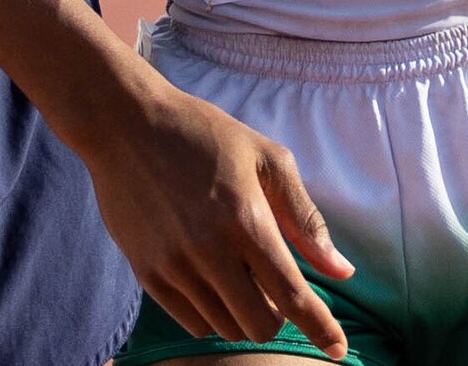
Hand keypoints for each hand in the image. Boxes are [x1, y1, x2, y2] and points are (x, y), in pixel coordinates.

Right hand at [79, 81, 355, 357]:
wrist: (126, 124)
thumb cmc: (205, 134)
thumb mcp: (267, 159)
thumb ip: (305, 220)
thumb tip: (342, 271)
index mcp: (246, 220)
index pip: (292, 296)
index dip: (321, 329)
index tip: (338, 348)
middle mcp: (209, 251)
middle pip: (260, 325)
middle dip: (278, 316)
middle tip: (275, 286)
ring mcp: (173, 266)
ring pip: (225, 328)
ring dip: (243, 313)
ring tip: (239, 272)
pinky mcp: (147, 274)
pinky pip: (191, 322)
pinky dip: (212, 312)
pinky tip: (212, 279)